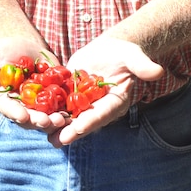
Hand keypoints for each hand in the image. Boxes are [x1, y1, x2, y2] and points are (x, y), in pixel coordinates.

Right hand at [0, 38, 70, 133]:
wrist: (24, 46)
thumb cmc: (2, 50)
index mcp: (5, 100)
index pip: (10, 110)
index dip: (17, 114)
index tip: (23, 117)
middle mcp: (22, 106)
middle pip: (31, 117)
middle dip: (39, 121)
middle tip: (49, 122)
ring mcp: (40, 103)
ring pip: (48, 115)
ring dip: (56, 119)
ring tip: (64, 119)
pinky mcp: (56, 96)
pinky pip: (63, 104)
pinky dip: (70, 108)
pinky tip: (78, 109)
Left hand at [48, 38, 163, 146]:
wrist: (110, 49)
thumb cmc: (125, 53)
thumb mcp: (133, 57)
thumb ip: (142, 66)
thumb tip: (157, 72)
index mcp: (114, 102)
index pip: (101, 115)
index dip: (88, 123)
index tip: (76, 130)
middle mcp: (97, 107)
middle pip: (82, 122)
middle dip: (69, 131)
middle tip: (55, 140)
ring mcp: (83, 103)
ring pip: (68, 116)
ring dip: (55, 124)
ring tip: (42, 132)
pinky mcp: (70, 94)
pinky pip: (58, 103)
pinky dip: (46, 109)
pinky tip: (33, 114)